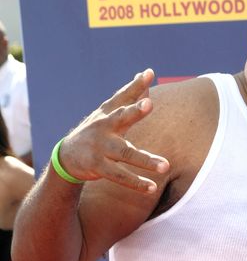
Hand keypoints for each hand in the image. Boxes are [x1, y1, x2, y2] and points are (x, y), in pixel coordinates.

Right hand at [56, 69, 169, 192]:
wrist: (66, 156)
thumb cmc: (97, 130)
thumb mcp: (110, 111)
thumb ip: (130, 95)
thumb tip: (146, 73)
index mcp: (109, 113)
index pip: (124, 96)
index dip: (135, 85)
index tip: (148, 73)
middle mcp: (105, 127)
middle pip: (121, 118)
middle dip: (134, 111)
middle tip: (149, 104)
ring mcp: (101, 148)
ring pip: (126, 153)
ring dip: (146, 160)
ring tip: (166, 166)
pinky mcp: (98, 167)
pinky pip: (120, 176)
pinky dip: (136, 182)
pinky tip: (152, 187)